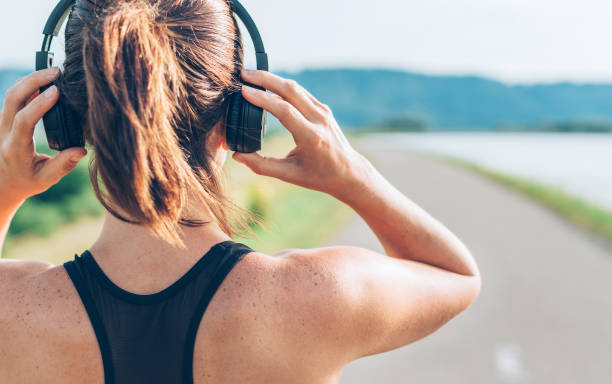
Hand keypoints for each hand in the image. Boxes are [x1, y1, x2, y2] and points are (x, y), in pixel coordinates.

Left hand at [0, 68, 86, 205]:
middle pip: (13, 98)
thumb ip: (63, 165)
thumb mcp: (46, 179)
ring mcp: (2, 122)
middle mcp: (4, 132)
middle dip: (34, 80)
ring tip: (54, 72)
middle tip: (56, 72)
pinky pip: (15, 95)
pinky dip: (29, 84)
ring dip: (32, 79)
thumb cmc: (27, 180)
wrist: (3, 181)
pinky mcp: (6, 116)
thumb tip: (81, 150)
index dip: (39, 104)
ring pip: (12, 93)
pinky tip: (45, 80)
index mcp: (15, 148)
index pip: (23, 121)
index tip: (57, 91)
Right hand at [234, 70, 370, 196]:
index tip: (244, 90)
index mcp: (311, 137)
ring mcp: (323, 112)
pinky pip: (301, 93)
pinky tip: (268, 84)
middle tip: (244, 74)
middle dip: (265, 78)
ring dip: (273, 79)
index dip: (262, 98)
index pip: (284, 110)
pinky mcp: (323, 109)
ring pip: (296, 88)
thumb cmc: (319, 176)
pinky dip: (283, 86)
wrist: (349, 172)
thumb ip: (261, 166)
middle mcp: (319, 120)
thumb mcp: (289, 175)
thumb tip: (237, 156)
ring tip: (252, 76)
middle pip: (290, 90)